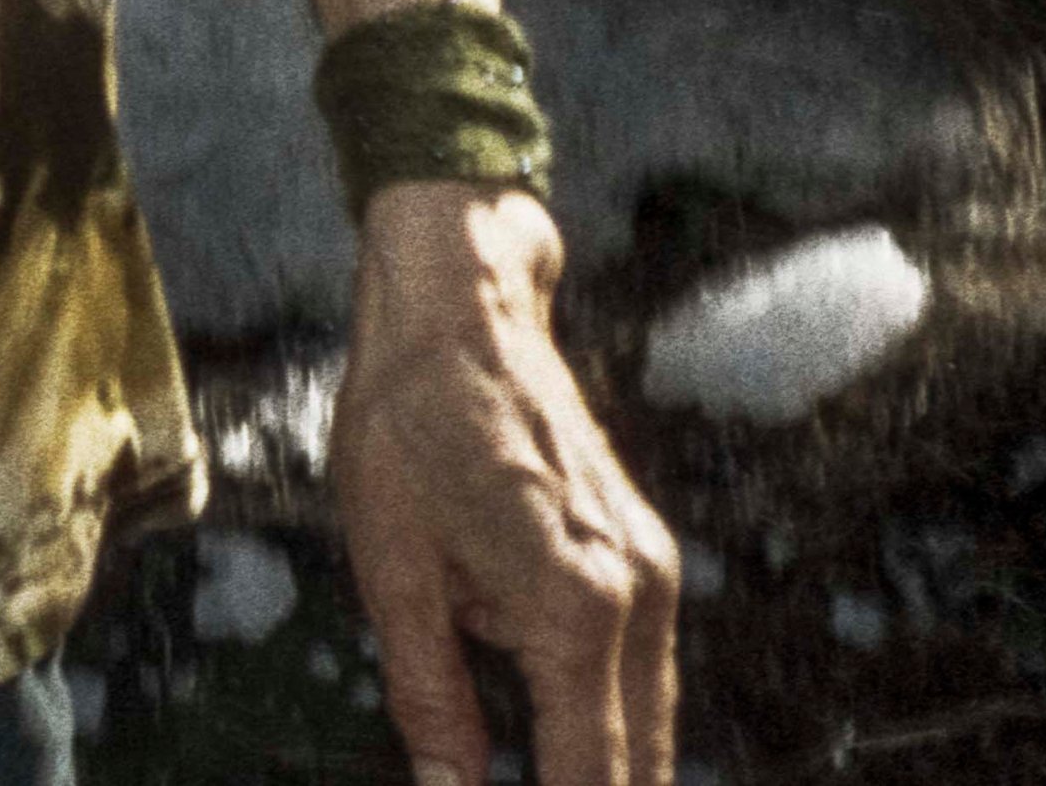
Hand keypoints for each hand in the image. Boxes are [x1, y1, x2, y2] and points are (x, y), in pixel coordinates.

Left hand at [333, 183, 679, 785]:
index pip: (591, 774)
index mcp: (574, 607)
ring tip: (547, 771)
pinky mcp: (645, 550)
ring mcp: (654, 570)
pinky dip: (611, 715)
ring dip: (609, 767)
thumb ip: (430, 694)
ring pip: (652, 719)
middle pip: (643, 762)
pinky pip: (643, 667)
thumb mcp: (391, 566)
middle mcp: (637, 594)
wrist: (459, 305)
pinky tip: (566, 736)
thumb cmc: (409, 420)